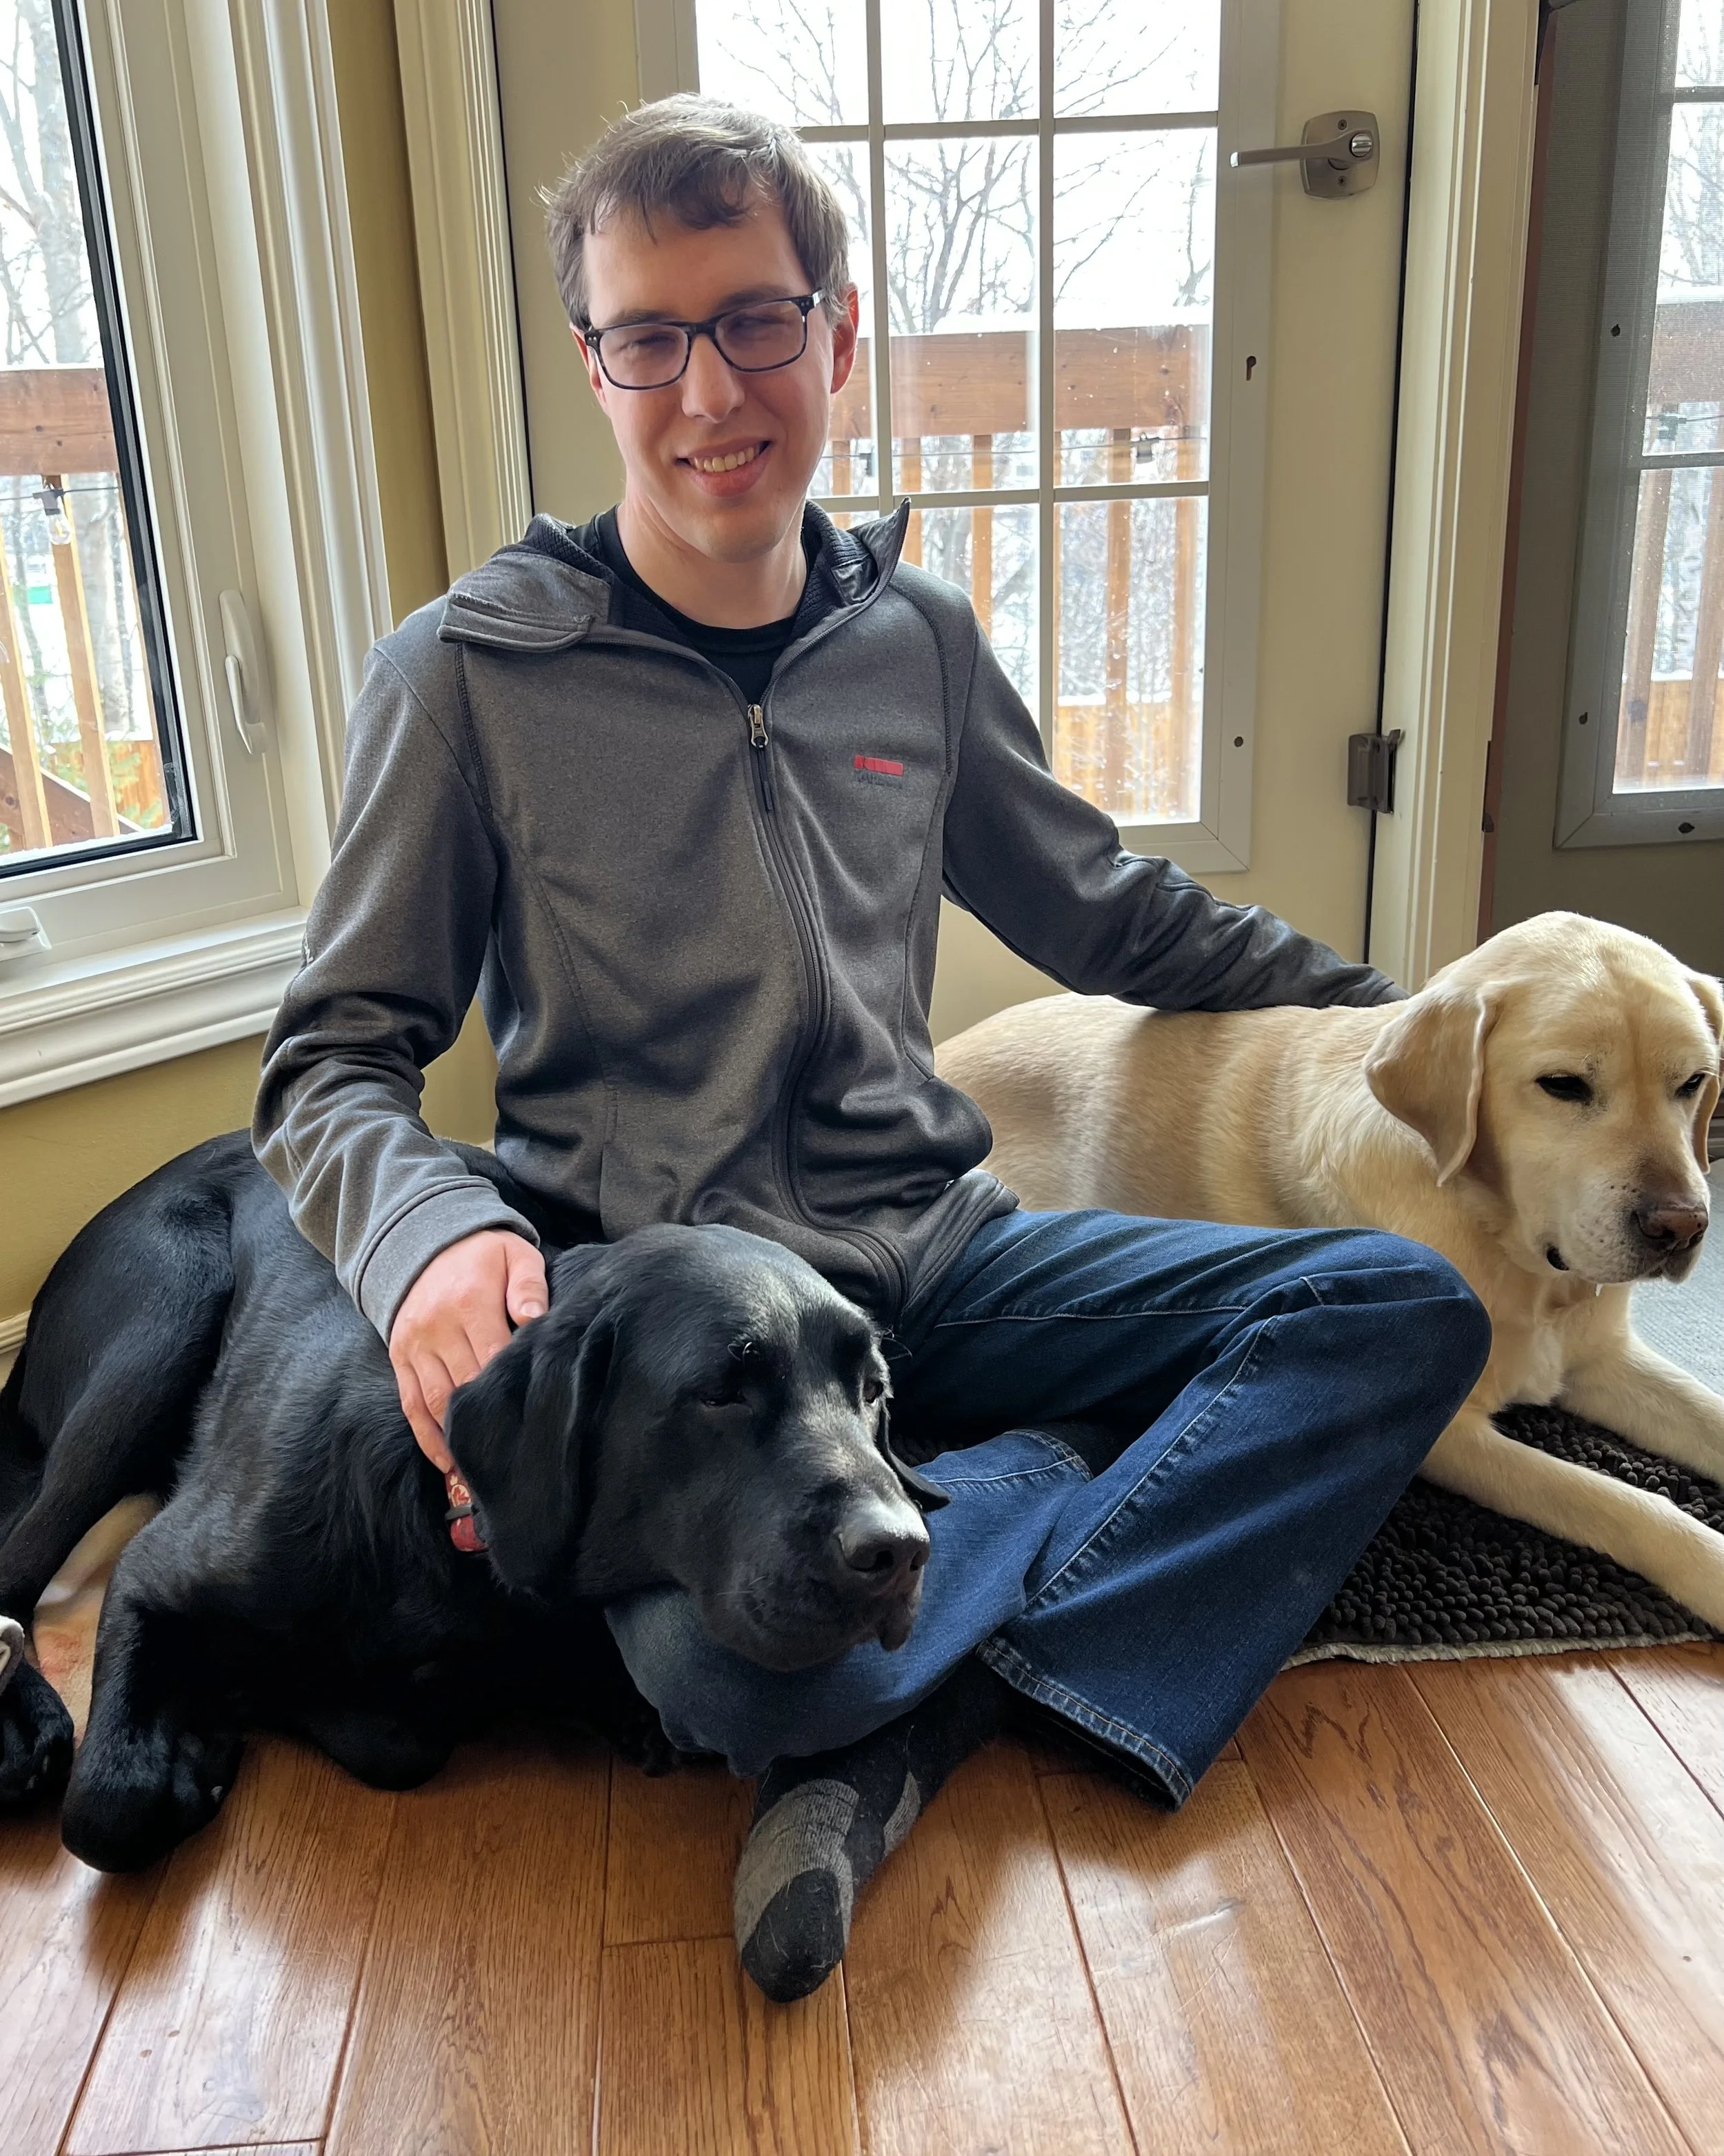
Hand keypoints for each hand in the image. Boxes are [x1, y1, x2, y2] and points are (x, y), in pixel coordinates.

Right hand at [389, 1229, 546, 1468]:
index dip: (512, 1391)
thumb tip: (535, 1318)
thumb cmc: (483, 1255)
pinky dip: (427, 1436)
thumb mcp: (514, 1255)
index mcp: (469, 1303)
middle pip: (466, 1385)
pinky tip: (447, 1461)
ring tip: (484, 1471)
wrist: (424, 1242)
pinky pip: (411, 1405)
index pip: (494, 1358)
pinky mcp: (399, 1358)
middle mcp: (437, 1329)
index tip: (535, 1421)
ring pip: (437, 1402)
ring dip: (458, 1438)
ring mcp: (414, 1347)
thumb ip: (529, 1286)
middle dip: (490, 1421)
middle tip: (518, 1458)